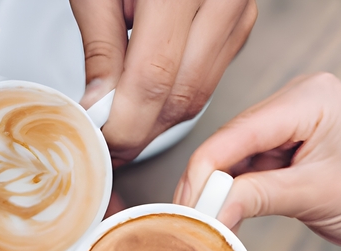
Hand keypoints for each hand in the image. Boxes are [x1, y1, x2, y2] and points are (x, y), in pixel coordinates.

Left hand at [72, 0, 256, 163]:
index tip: (101, 144)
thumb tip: (99, 112)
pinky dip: (176, 97)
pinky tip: (147, 98)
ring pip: (198, 94)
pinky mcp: (241, 21)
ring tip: (121, 127)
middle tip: (106, 147)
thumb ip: (100, 50)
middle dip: (140, 131)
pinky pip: (209, 78)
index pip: (153, 79)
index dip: (125, 124)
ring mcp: (238, 10)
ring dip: (157, 121)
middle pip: (181, 95)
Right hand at [175, 73, 340, 247]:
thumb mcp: (315, 197)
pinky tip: (222, 213)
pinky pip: (244, 167)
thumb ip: (257, 198)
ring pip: (231, 157)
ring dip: (217, 191)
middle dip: (207, 184)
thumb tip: (211, 210)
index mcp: (310, 99)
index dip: (206, 172)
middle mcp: (296, 101)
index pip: (238, 133)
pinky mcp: (283, 144)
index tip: (188, 208)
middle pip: (228, 143)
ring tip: (204, 222)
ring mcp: (288, 122)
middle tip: (189, 220)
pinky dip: (232, 193)